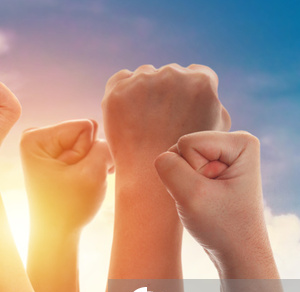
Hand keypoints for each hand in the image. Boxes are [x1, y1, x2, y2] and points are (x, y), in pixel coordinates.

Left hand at [20, 119, 112, 230]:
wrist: (57, 233)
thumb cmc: (70, 207)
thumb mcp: (93, 173)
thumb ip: (105, 145)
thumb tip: (108, 136)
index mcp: (35, 137)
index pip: (84, 127)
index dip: (87, 153)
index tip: (73, 176)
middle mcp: (36, 136)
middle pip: (86, 132)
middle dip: (88, 157)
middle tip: (76, 181)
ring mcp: (46, 146)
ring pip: (89, 143)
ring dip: (90, 164)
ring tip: (77, 184)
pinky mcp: (55, 155)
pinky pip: (84, 151)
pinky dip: (88, 167)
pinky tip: (79, 182)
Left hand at [102, 64, 230, 175]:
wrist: (148, 177)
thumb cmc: (187, 158)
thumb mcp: (215, 130)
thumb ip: (216, 104)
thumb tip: (209, 91)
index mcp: (202, 82)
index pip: (197, 74)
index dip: (190, 92)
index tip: (182, 109)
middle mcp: (173, 75)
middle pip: (170, 73)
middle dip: (167, 91)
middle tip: (160, 118)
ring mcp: (143, 81)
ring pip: (144, 75)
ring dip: (144, 90)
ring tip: (143, 119)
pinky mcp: (117, 90)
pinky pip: (120, 80)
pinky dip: (123, 92)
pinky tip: (128, 113)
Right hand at [154, 131, 264, 267]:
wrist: (236, 253)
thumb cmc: (222, 226)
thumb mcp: (192, 196)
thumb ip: (168, 168)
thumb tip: (160, 157)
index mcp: (241, 141)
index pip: (187, 143)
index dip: (192, 172)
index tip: (214, 193)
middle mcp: (233, 142)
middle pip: (182, 147)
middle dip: (186, 177)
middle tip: (208, 198)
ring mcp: (221, 155)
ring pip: (177, 158)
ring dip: (183, 184)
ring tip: (205, 200)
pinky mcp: (210, 167)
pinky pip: (179, 168)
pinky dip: (183, 187)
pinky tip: (201, 199)